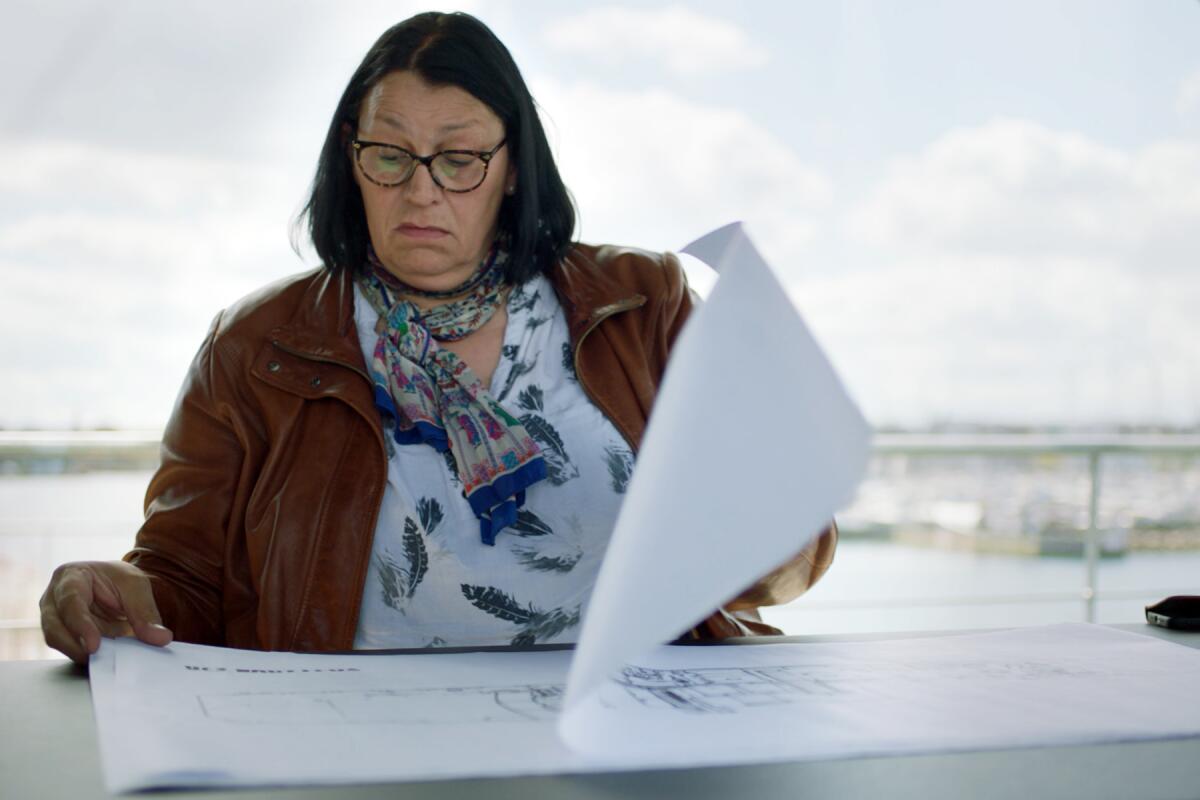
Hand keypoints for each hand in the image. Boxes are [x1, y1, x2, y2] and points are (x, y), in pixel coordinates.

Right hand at [40, 560, 172, 663]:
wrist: (111, 587)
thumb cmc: (117, 580)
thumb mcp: (135, 586)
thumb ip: (145, 612)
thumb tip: (160, 638)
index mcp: (70, 577)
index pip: (70, 602)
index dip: (81, 626)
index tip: (94, 646)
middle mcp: (54, 599)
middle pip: (54, 628)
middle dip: (75, 646)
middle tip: (98, 659)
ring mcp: (54, 619)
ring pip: (58, 643)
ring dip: (82, 654)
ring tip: (108, 660)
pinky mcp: (63, 637)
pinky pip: (71, 651)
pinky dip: (87, 657)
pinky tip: (105, 661)